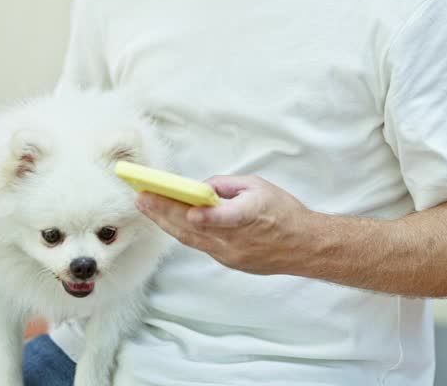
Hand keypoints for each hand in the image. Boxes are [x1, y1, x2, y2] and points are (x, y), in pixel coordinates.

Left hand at [135, 175, 314, 275]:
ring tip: (146, 206)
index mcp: (251, 216)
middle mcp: (238, 240)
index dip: (208, 217)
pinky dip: (182, 232)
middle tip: (142, 197)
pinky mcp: (228, 262)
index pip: (228, 219)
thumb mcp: (259, 186)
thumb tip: (201, 188)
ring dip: (166, 223)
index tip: (190, 210)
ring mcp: (231, 254)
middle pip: (196, 228)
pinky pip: (200, 245)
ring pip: (192, 239)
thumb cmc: (284, 212)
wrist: (304, 246)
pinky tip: (167, 221)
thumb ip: (228, 185)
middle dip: (166, 212)